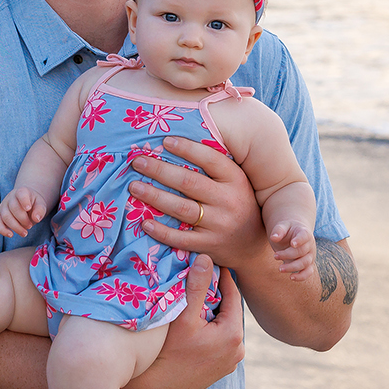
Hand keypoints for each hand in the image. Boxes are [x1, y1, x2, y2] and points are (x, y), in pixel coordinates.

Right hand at [0, 187, 47, 238]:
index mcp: (22, 192)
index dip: (24, 201)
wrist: (27, 204)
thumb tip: (36, 218)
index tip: (28, 208)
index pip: (21, 194)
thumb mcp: (41, 205)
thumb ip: (40, 210)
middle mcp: (10, 198)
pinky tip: (11, 235)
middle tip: (30, 226)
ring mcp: (3, 206)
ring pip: (5, 216)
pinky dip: (2, 230)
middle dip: (23, 219)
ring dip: (15, 227)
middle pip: (13, 208)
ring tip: (25, 233)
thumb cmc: (34, 204)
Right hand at [124, 257, 243, 388]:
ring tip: (197, 297)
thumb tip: (206, 259)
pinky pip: (220, 340)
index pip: (233, 295)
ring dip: (213, 312)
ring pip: (224, 326)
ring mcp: (230, 362)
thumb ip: (197, 287)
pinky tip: (196, 322)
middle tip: (202, 276)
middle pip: (229, 311)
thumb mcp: (183, 317)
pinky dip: (211, 329)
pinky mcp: (220, 369)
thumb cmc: (167, 352)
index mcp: (233, 335)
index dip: (222, 276)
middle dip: (216, 294)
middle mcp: (238, 350)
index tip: (213, 261)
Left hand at [127, 136, 267, 271]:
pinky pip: (181, 238)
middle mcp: (228, 201)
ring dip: (154, 196)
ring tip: (134, 187)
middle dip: (160, 170)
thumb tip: (178, 143)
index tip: (165, 141)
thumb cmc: (238, 205)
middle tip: (137, 162)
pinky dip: (161, 231)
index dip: (187, 149)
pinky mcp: (209, 246)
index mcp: (236, 180)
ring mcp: (219, 225)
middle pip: (189, 182)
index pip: (210, 160)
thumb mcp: (236, 183)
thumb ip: (215, 167)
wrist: (253, 247)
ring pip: (181, 208)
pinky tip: (145, 222)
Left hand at [270, 219, 315, 278]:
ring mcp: (310, 255)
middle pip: (302, 251)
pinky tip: (291, 278)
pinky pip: (308, 272)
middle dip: (288, 255)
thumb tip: (273, 237)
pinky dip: (301, 276)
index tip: (292, 244)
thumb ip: (278, 230)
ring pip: (305, 263)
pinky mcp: (308, 264)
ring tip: (280, 268)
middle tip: (275, 256)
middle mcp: (310, 245)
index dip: (299, 240)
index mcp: (304, 233)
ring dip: (292, 267)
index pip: (305, 236)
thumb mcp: (282, 226)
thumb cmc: (287, 230)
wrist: (294, 235)